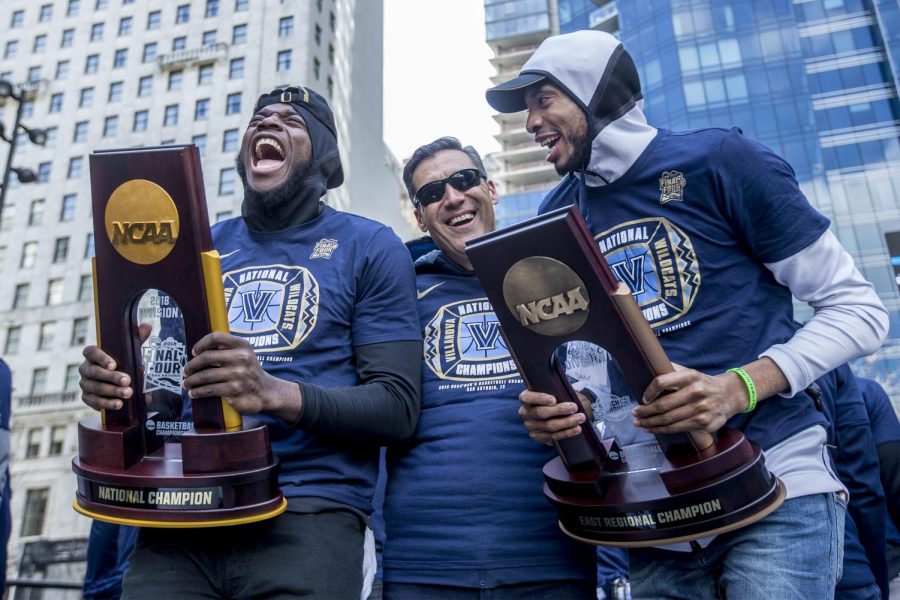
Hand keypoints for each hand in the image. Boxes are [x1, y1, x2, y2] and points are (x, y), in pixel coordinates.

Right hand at [79, 323, 151, 410]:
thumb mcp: (131, 352)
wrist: (121, 385)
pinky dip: (107, 403)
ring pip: (94, 387)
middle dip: (111, 377)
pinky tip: (119, 404)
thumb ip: (137, 338)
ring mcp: (85, 384)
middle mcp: (85, 368)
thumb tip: (146, 325)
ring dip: (112, 391)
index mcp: (93, 355)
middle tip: (127, 381)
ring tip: (128, 393)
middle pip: (93, 372)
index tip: (114, 364)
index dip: (100, 357)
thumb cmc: (125, 364)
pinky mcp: (87, 398)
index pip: (90, 352)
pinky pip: (93, 401)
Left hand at [182, 332, 299, 420]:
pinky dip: (198, 392)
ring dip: (191, 381)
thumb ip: (227, 349)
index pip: (216, 337)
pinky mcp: (235, 390)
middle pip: (207, 357)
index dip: (201, 344)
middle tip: (185, 371)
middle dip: (191, 365)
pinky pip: (210, 389)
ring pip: (205, 375)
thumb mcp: (244, 354)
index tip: (194, 352)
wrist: (266, 392)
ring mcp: (239, 374)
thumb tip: (198, 351)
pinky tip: (194, 393)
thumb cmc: (248, 371)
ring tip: (186, 383)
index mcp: (242, 345)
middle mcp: (241, 358)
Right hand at [518, 390, 586, 444]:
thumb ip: (556, 392)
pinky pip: (552, 437)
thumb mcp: (553, 391)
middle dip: (560, 410)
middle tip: (574, 407)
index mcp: (525, 398)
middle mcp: (524, 413)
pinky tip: (576, 429)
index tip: (554, 400)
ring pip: (549, 426)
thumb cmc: (554, 398)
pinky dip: (566, 433)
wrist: (555, 411)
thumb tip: (568, 395)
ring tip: (580, 418)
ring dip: (567, 422)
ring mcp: (530, 426)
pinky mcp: (537, 437)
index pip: (527, 398)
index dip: (540, 398)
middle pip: (541, 413)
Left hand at [633, 366, 746, 433]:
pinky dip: (662, 430)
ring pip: (668, 420)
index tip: (642, 399)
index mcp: (690, 376)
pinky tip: (653, 429)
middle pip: (663, 405)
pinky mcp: (704, 423)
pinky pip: (677, 428)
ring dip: (650, 423)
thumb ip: (671, 371)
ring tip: (640, 423)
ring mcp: (701, 409)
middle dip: (645, 411)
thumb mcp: (690, 372)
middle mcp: (696, 392)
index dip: (649, 392)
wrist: (729, 396)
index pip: (662, 382)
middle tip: (635, 414)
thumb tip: (646, 369)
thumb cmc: (702, 384)